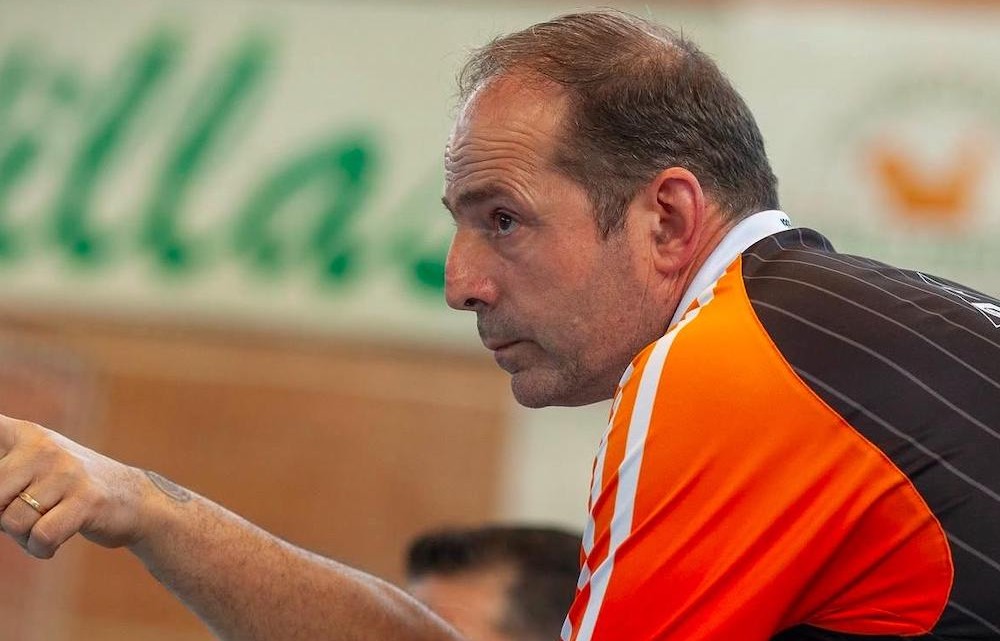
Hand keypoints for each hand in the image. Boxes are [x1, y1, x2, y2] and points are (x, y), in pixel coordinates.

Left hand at [0, 414, 150, 557]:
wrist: (133, 499)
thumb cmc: (68, 488)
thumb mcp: (33, 463)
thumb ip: (0, 470)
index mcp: (25, 434)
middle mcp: (44, 447)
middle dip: (1, 517)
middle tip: (25, 515)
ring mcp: (67, 472)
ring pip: (13, 522)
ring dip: (23, 537)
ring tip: (44, 526)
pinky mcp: (87, 500)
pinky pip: (41, 537)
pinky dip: (41, 549)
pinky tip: (53, 542)